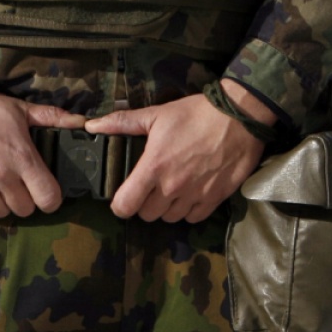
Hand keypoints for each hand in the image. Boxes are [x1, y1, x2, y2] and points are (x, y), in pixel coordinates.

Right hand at [0, 88, 86, 218]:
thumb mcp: (18, 108)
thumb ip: (51, 117)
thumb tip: (81, 122)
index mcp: (22, 157)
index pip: (48, 198)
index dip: (51, 198)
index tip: (45, 192)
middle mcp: (2, 176)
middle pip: (25, 210)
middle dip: (26, 201)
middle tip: (20, 187)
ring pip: (1, 213)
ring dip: (3, 204)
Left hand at [82, 79, 276, 222]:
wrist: (240, 115)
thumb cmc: (196, 113)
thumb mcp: (157, 114)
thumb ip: (122, 123)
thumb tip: (91, 124)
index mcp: (153, 168)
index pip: (125, 206)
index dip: (120, 205)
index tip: (124, 197)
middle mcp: (172, 187)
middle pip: (147, 215)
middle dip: (145, 204)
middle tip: (151, 188)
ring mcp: (194, 195)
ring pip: (170, 218)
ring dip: (167, 208)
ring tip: (172, 190)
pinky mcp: (215, 198)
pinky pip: (194, 217)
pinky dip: (190, 210)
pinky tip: (191, 194)